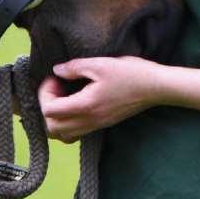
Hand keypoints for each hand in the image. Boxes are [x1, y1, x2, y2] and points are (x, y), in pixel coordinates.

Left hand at [37, 56, 164, 142]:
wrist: (155, 87)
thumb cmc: (129, 73)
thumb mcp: (100, 64)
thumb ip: (75, 68)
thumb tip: (57, 70)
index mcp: (86, 105)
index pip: (50, 111)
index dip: (45, 93)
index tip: (54, 77)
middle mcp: (89, 121)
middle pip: (52, 128)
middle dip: (46, 107)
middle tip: (56, 87)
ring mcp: (96, 125)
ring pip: (63, 135)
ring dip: (55, 118)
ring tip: (63, 96)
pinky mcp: (102, 125)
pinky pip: (75, 133)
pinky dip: (67, 123)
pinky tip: (75, 104)